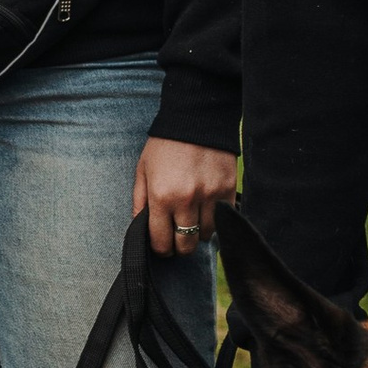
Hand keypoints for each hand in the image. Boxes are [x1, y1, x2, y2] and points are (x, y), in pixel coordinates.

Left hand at [131, 136, 236, 255]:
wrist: (196, 117)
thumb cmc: (165, 145)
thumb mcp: (143, 171)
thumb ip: (139, 202)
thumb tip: (141, 229)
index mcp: (161, 196)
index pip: (161, 241)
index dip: (160, 249)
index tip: (162, 246)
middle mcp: (186, 200)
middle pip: (186, 244)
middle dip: (179, 246)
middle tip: (177, 238)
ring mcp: (210, 196)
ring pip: (206, 235)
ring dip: (198, 232)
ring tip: (192, 219)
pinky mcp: (228, 189)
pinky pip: (224, 219)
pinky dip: (215, 220)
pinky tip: (207, 210)